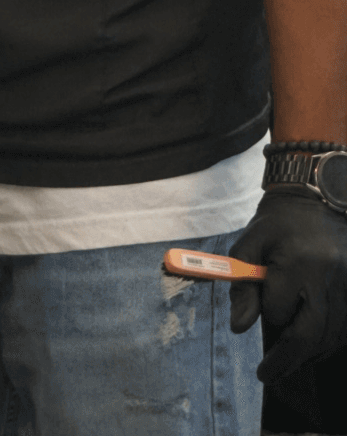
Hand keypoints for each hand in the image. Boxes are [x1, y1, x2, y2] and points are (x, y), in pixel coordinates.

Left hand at [230, 188, 346, 381]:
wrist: (317, 199)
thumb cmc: (278, 224)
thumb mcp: (250, 242)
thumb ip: (242, 285)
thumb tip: (239, 327)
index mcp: (299, 261)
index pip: (278, 308)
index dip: (266, 313)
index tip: (256, 316)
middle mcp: (330, 276)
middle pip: (311, 334)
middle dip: (287, 359)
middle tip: (267, 375)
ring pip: (331, 336)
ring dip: (308, 353)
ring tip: (287, 359)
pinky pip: (345, 329)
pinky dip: (328, 341)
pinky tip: (311, 343)